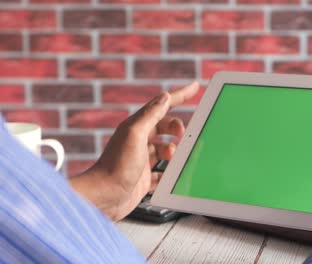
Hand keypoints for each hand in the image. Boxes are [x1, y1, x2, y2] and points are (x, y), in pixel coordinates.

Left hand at [70, 81, 199, 220]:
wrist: (104, 197)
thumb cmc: (116, 166)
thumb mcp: (135, 134)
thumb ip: (150, 115)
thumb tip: (165, 97)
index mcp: (136, 127)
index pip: (162, 105)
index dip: (179, 95)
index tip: (195, 87)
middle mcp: (139, 141)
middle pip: (165, 127)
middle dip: (177, 128)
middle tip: (184, 134)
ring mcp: (142, 160)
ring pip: (165, 149)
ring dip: (174, 151)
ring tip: (174, 157)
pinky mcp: (143, 178)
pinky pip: (162, 172)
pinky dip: (169, 172)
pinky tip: (172, 174)